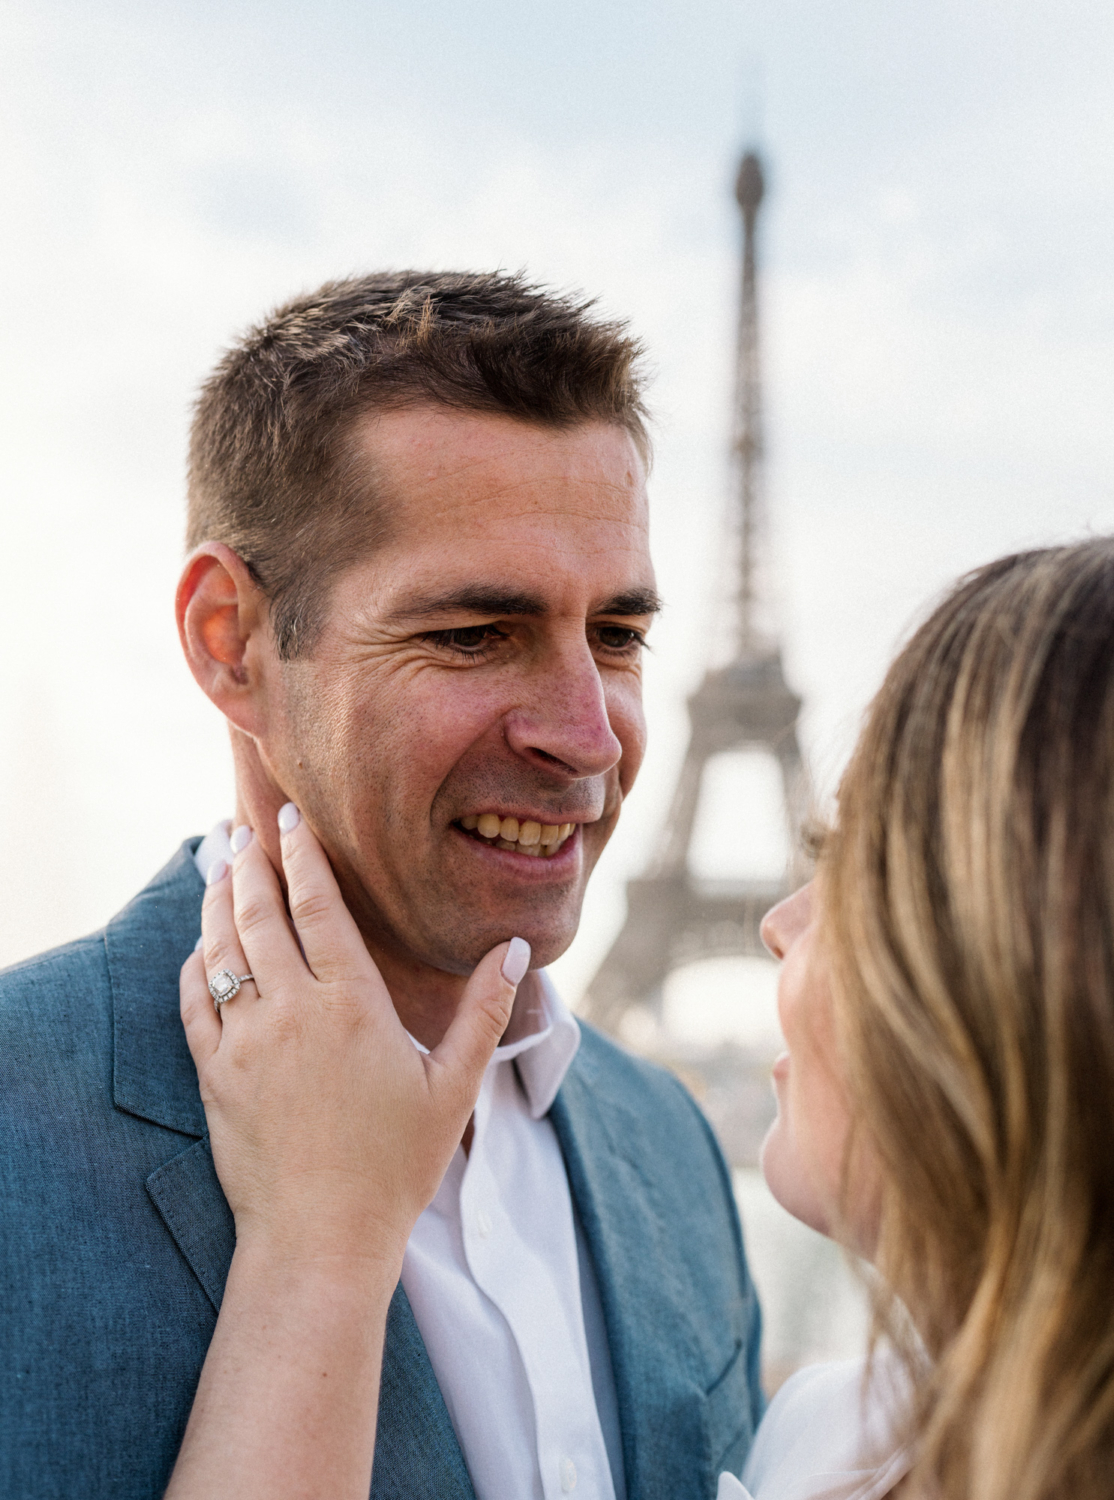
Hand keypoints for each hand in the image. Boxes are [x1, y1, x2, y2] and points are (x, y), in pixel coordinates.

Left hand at [180, 804, 528, 1274]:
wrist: (320, 1239)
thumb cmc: (396, 1166)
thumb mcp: (454, 1087)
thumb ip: (485, 1011)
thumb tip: (516, 949)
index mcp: (351, 1005)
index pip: (318, 907)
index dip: (303, 857)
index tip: (290, 819)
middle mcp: (291, 1011)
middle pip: (260, 914)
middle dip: (251, 863)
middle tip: (245, 826)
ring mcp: (244, 1043)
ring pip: (221, 950)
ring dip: (217, 903)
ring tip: (221, 869)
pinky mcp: (214, 1076)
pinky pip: (194, 1003)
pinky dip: (195, 965)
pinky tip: (201, 948)